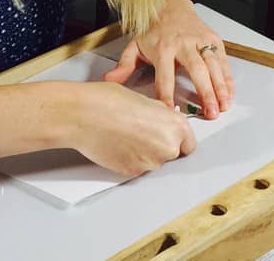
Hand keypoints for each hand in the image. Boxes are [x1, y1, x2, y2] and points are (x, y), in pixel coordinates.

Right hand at [63, 82, 196, 175]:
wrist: (84, 115)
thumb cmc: (108, 101)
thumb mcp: (144, 100)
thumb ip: (160, 115)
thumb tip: (162, 120)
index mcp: (176, 125)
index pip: (188, 144)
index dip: (176, 140)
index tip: (167, 137)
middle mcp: (168, 146)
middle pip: (172, 154)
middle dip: (159, 146)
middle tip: (139, 133)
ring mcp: (151, 162)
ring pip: (152, 162)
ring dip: (143, 154)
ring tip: (124, 136)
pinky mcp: (133, 172)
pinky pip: (136, 168)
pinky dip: (129, 160)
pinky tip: (117, 144)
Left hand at [104, 0, 234, 118]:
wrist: (169, 5)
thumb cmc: (153, 29)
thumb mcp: (135, 45)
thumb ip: (124, 65)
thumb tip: (110, 80)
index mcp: (162, 48)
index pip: (164, 76)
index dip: (167, 94)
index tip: (170, 110)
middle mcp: (183, 44)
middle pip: (196, 70)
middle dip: (204, 92)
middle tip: (209, 112)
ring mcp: (200, 41)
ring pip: (213, 66)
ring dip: (220, 87)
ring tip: (223, 106)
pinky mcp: (213, 39)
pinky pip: (222, 60)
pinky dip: (228, 77)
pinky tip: (229, 92)